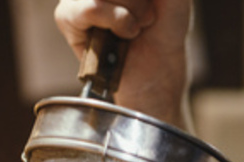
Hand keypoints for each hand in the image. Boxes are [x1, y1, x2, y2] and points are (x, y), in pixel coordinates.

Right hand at [54, 0, 194, 128]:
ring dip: (132, 8)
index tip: (147, 8)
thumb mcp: (175, 0)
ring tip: (138, 25)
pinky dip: (115, 19)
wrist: (157, 73)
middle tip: (148, 14)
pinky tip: (126, 32)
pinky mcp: (68, 17)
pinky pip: (88, 7)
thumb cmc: (165, 33)